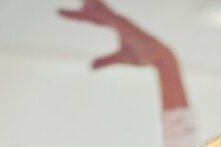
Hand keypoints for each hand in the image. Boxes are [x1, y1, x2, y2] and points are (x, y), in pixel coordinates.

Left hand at [58, 0, 174, 69]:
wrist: (159, 60)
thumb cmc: (143, 57)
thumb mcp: (119, 59)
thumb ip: (105, 61)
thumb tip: (90, 67)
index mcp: (116, 26)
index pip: (93, 18)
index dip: (77, 15)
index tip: (60, 12)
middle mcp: (118, 21)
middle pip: (95, 11)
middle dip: (82, 5)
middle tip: (66, 4)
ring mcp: (123, 23)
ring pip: (101, 12)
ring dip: (90, 5)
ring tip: (79, 1)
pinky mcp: (127, 28)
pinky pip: (110, 19)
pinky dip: (100, 13)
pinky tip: (88, 8)